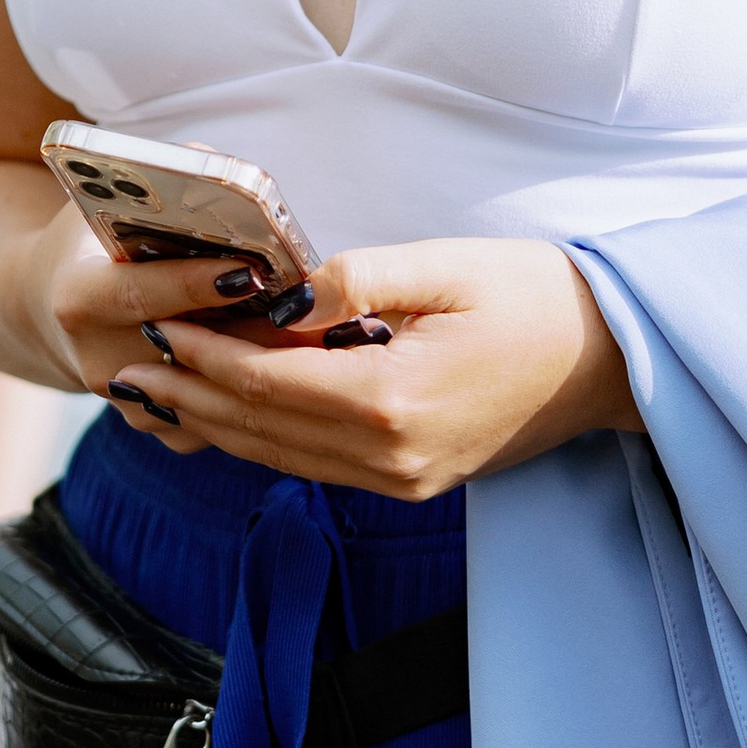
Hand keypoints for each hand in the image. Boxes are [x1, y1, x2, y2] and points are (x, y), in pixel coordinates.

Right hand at [33, 209, 297, 443]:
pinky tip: (292, 353)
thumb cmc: (97, 241)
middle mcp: (100, 360)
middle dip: (251, 326)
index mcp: (78, 300)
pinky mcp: (162, 424)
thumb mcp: (113, 202)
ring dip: (264, 357)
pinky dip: (258, 381)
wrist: (54, 306)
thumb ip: (169, 186)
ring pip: (215, 386)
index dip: (195, 283)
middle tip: (304, 304)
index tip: (248, 270)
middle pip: (188, 348)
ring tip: (312, 327)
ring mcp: (132, 401)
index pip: (140, 294)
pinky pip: (222, 408)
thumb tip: (230, 183)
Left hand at [59, 231, 639, 496]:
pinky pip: (317, 467)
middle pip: (261, 432)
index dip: (205, 356)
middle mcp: (391, 457)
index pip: (266, 383)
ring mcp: (404, 479)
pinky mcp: (415, 481)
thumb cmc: (540, 299)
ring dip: (217, 426)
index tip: (158, 325)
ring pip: (281, 460)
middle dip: (190, 397)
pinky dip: (265, 441)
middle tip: (130, 370)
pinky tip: (234, 416)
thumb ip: (356, 279)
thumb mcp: (448, 267)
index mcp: (393, 400)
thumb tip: (278, 296)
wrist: (616, 364)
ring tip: (161, 395)